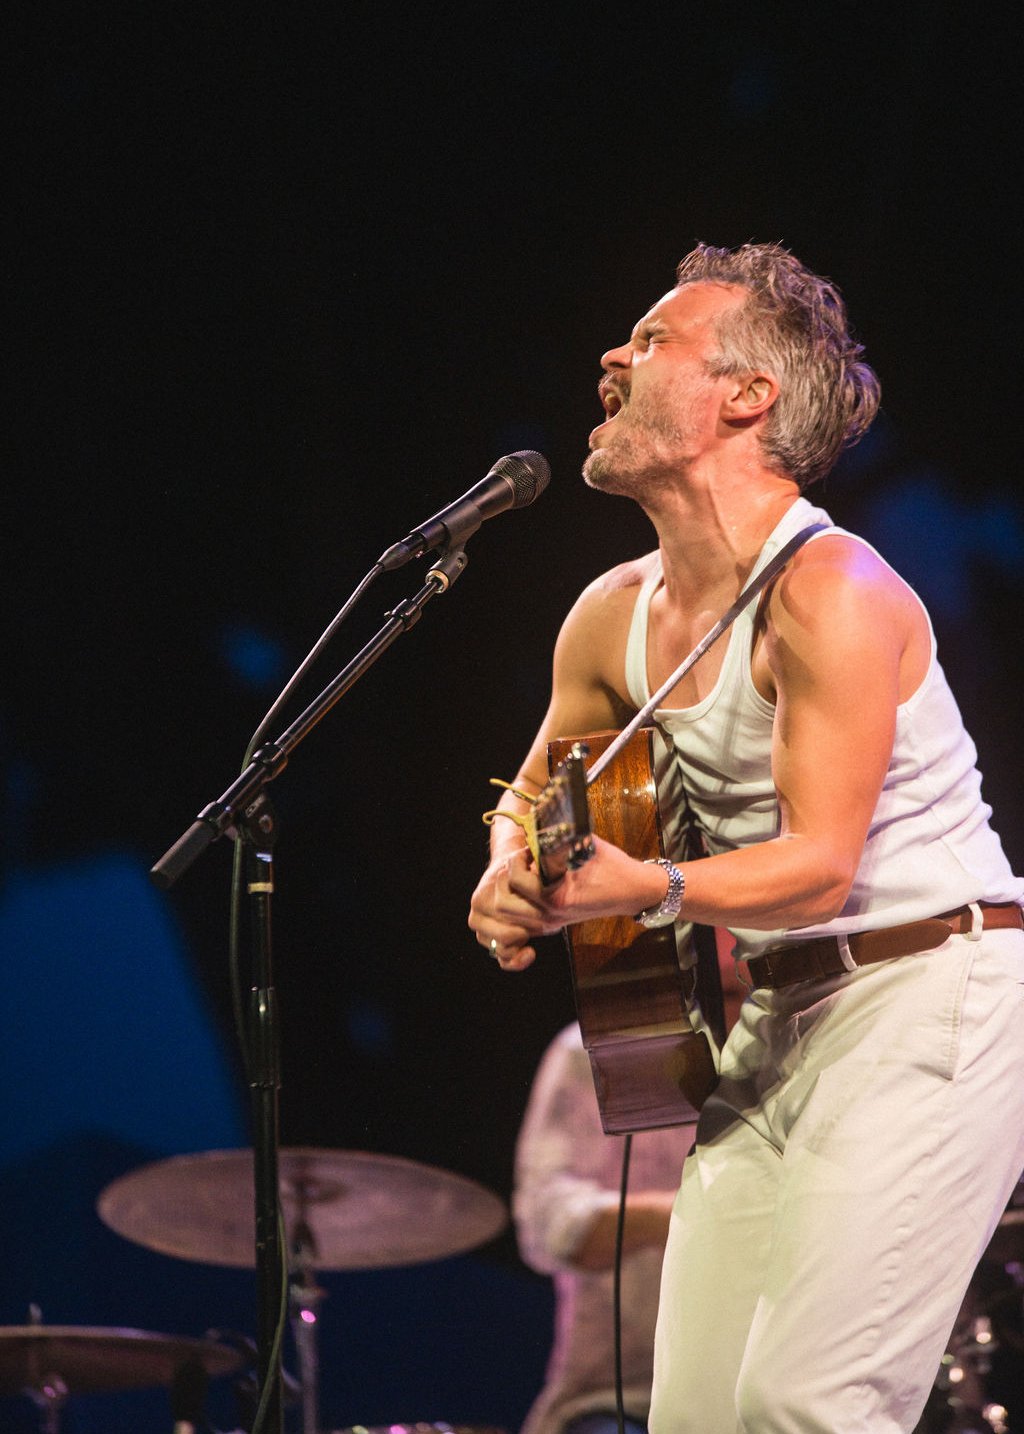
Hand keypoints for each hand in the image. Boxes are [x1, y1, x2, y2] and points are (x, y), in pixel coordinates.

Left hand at [469, 837, 668, 971]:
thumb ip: (558, 837)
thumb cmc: (613, 866)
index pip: (516, 879)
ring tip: (527, 875)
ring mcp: (553, 921)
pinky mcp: (556, 923)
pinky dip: (522, 904)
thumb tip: (537, 822)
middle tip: (524, 862)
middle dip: (510, 878)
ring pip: (512, 914)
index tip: (529, 848)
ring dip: (513, 893)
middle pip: (505, 902)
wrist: (633, 891)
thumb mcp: (584, 845)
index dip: (518, 858)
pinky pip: (525, 919)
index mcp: (558, 896)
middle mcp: (552, 914)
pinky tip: (533, 887)